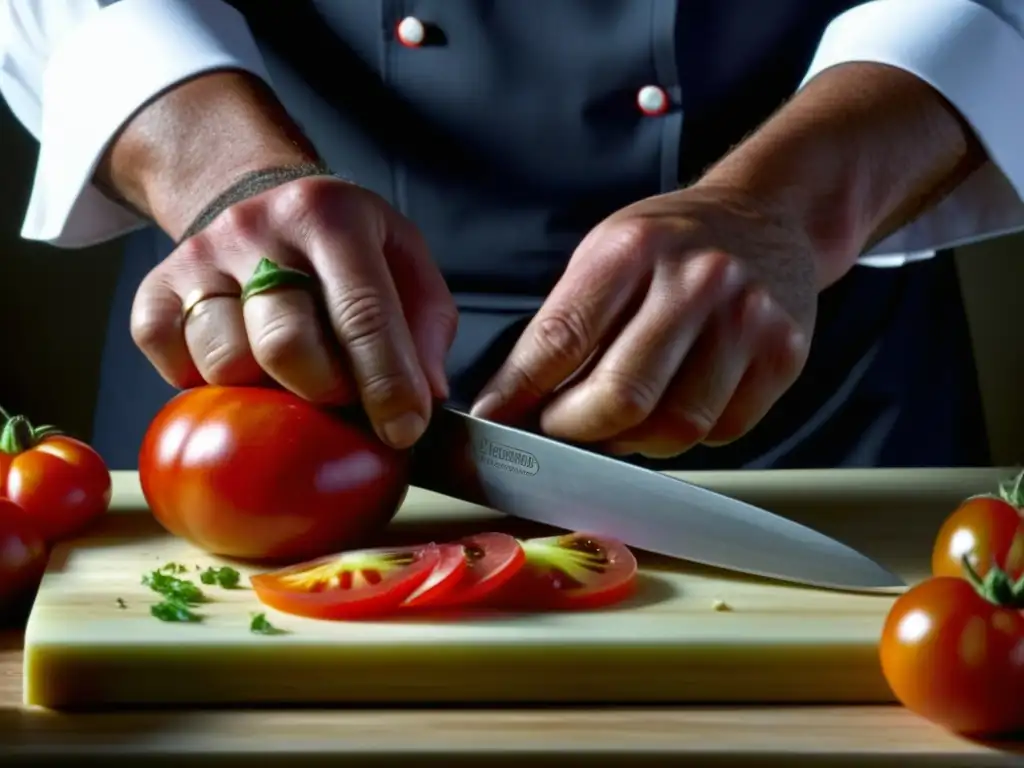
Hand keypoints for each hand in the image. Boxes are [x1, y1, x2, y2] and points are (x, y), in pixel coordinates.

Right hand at [131, 176, 456, 449]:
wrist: (262, 202)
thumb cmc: (347, 249)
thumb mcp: (405, 263)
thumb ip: (425, 328)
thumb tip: (424, 399)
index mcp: (330, 216)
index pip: (362, 312)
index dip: (386, 383)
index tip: (404, 431)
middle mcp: (257, 229)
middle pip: (284, 344)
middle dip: (326, 391)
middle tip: (344, 396)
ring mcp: (199, 258)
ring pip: (225, 361)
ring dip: (266, 392)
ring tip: (292, 377)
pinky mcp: (155, 289)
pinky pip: (171, 361)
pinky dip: (206, 383)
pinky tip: (243, 369)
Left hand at [471, 184, 817, 457]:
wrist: (767, 217)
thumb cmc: (673, 242)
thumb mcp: (607, 254)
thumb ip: (564, 323)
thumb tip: (511, 401)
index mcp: (636, 249)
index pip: (562, 338)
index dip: (518, 390)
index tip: (495, 417)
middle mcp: (698, 280)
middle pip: (621, 396)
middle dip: (574, 428)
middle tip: (558, 426)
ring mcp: (748, 320)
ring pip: (674, 427)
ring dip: (631, 440)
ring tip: (616, 418)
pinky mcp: (784, 357)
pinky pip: (720, 431)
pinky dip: (683, 435)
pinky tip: (671, 405)